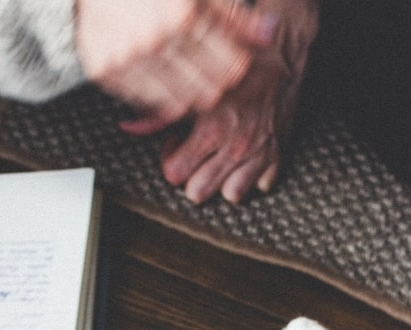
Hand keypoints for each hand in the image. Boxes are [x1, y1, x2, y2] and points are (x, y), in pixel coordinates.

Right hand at [75, 0, 277, 126]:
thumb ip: (236, 15)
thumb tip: (272, 34)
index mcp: (184, 14)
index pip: (232, 65)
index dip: (242, 68)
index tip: (240, 64)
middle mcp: (156, 40)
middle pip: (210, 90)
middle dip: (218, 85)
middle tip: (215, 73)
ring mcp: (128, 58)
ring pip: (180, 103)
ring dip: (190, 93)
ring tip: (187, 73)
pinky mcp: (106, 71)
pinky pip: (146, 101)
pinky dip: (158, 92)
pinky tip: (160, 73)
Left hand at [129, 0, 316, 203]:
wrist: (280, 53)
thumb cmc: (236, 65)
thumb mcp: (194, 86)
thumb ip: (158, 113)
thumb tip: (129, 127)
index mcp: (210, 130)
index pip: (175, 174)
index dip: (170, 161)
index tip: (175, 146)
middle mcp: (235, 147)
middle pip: (198, 192)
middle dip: (192, 176)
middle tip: (195, 154)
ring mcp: (258, 154)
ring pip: (231, 195)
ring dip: (222, 180)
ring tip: (219, 159)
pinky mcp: (278, 154)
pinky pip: (262, 185)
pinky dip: (253, 175)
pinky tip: (245, 158)